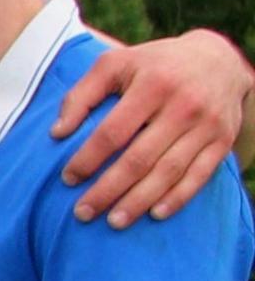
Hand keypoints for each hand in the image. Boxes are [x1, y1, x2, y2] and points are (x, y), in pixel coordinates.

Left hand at [54, 32, 252, 226]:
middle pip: (140, 159)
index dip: (88, 159)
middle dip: (108, 190)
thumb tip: (57, 133)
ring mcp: (206, 126)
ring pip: (169, 172)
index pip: (113, 132)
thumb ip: (82, 95)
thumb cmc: (153, 65)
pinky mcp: (223, 140)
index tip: (68, 179)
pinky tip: (155, 214)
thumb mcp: (115, 64)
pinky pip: (200, 175)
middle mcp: (183, 106)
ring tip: (113, 221)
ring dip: (139, 201)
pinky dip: (178, 197)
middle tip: (83, 213)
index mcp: (152, 85)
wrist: (217, 59)